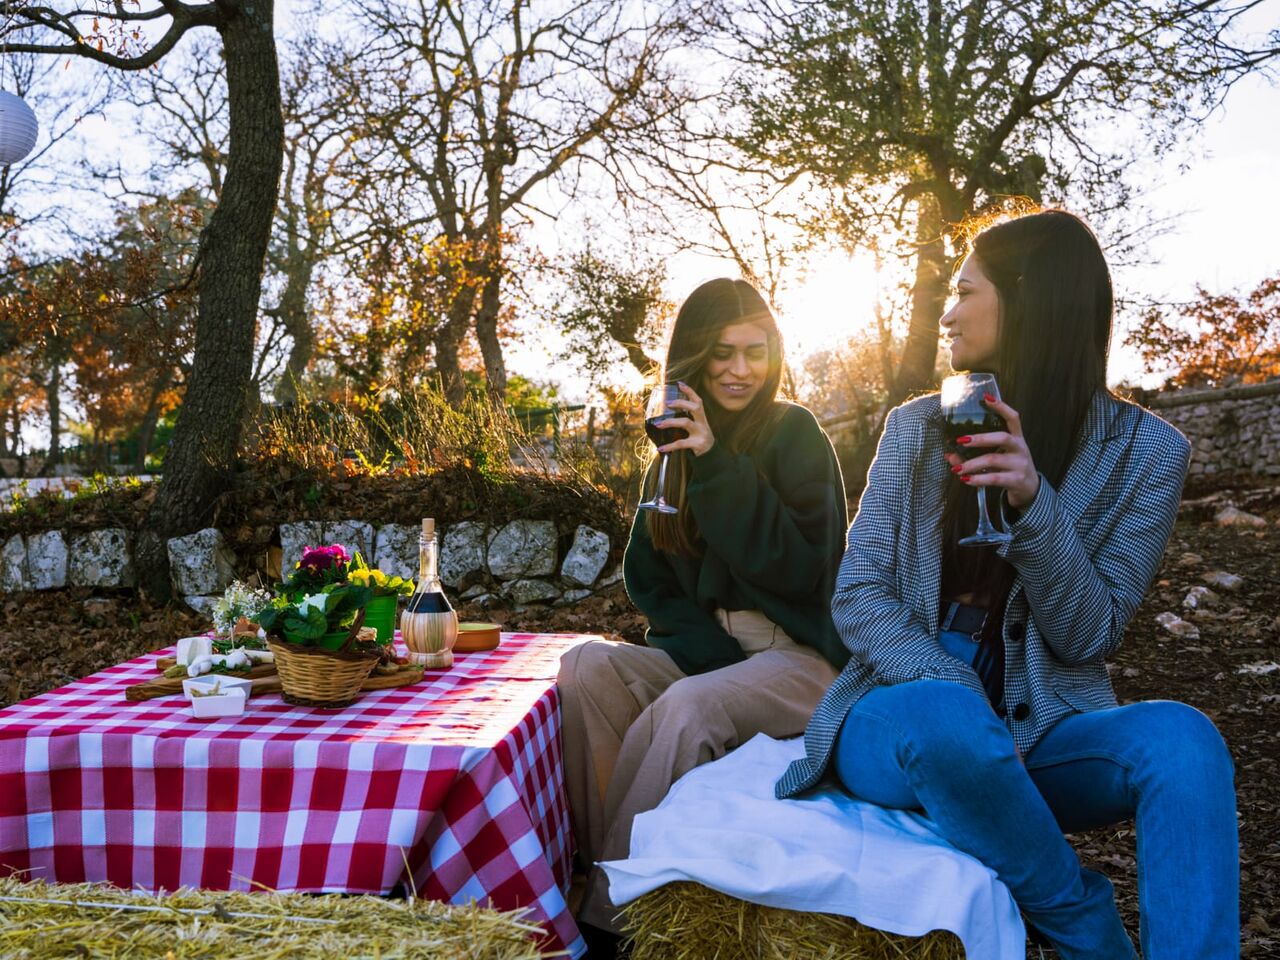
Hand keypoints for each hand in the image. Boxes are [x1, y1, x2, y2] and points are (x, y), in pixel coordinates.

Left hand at [655, 382, 715, 456]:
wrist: (710, 455)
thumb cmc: (699, 438)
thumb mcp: (697, 426)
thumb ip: (688, 418)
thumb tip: (668, 411)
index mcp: (701, 418)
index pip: (698, 401)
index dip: (690, 391)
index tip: (679, 384)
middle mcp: (702, 423)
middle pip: (695, 407)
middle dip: (681, 403)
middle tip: (667, 404)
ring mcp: (701, 433)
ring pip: (686, 423)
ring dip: (671, 422)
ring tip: (659, 424)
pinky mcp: (697, 445)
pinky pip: (681, 443)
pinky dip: (669, 446)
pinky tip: (660, 448)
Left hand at [944, 393, 1040, 508]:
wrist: (1029, 490)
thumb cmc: (1009, 468)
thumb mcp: (996, 459)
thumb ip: (974, 455)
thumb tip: (949, 454)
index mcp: (1017, 438)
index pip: (1013, 418)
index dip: (1001, 407)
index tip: (986, 398)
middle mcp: (1020, 448)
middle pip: (1002, 437)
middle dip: (980, 438)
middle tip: (960, 440)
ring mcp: (1020, 464)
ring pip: (993, 460)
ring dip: (972, 464)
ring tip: (957, 469)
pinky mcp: (1017, 480)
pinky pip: (994, 478)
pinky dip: (978, 479)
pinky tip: (966, 479)